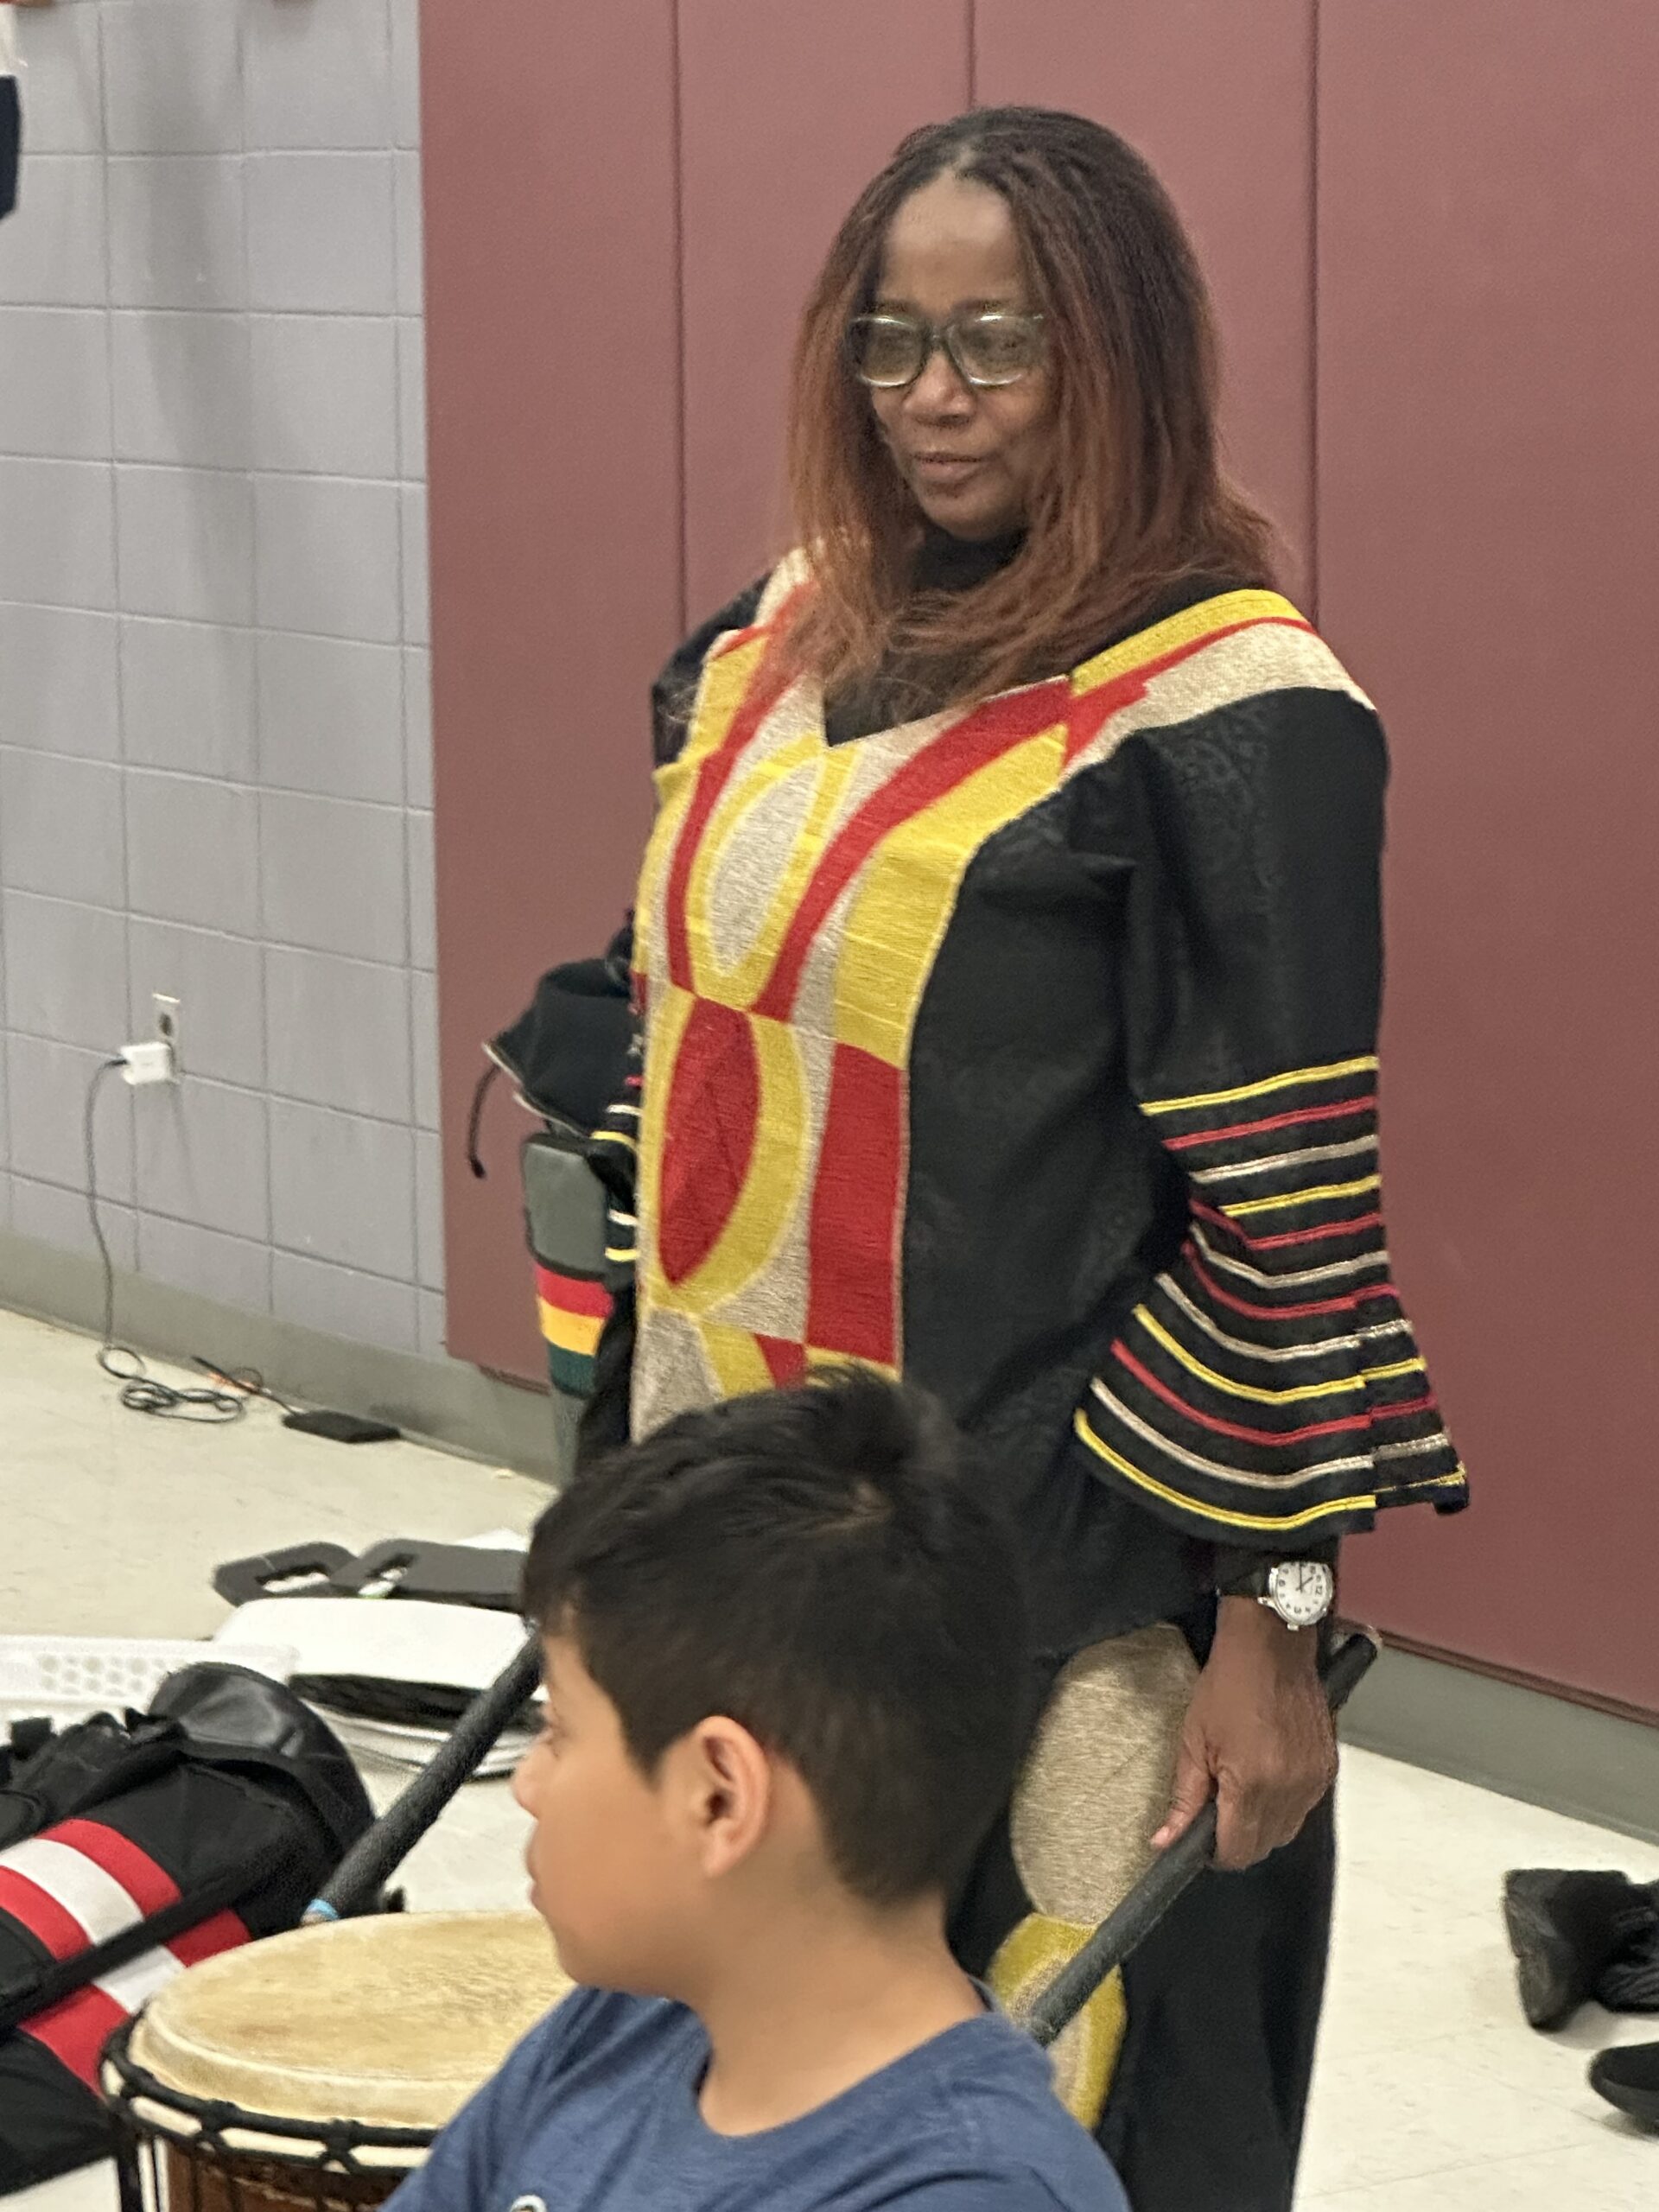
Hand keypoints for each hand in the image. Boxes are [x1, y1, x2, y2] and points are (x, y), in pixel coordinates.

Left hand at [1151, 1597, 1337, 1870]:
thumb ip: (1183, 1799)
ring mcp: (1313, 1779)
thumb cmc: (1230, 1682)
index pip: (1237, 1851)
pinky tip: (1266, 1774)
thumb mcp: (1193, 1740)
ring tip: (1241, 1785)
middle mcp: (1290, 1787)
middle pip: (1264, 1847)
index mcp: (1253, 1783)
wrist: (1271, 1644)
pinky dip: (1284, 1802)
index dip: (1215, 1853)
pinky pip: (1305, 1806)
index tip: (1201, 1840)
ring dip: (1262, 1823)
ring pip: (1286, 1830)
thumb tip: (1166, 1840)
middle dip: (1237, 1838)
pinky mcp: (1327, 1767)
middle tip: (1216, 1808)